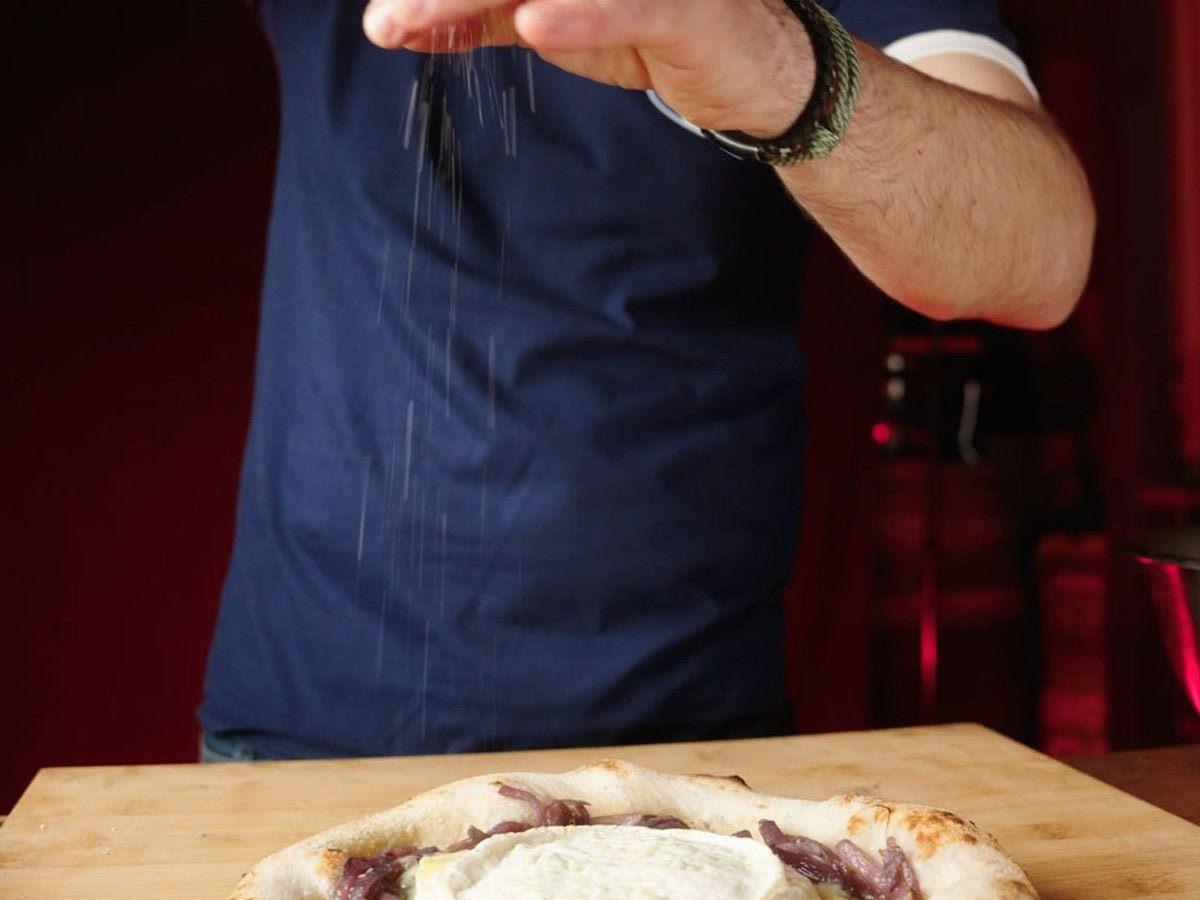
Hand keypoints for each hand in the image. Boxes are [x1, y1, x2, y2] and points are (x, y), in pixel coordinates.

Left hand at [362, 0, 815, 137]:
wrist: (749, 68)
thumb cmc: (652, 30)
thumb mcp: (552, 19)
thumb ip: (480, 16)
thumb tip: (395, 24)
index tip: (384, 16)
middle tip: (383, 19)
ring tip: (410, 20)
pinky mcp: (690, 8)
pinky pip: (630, 9)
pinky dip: (580, 16)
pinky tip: (531, 23)